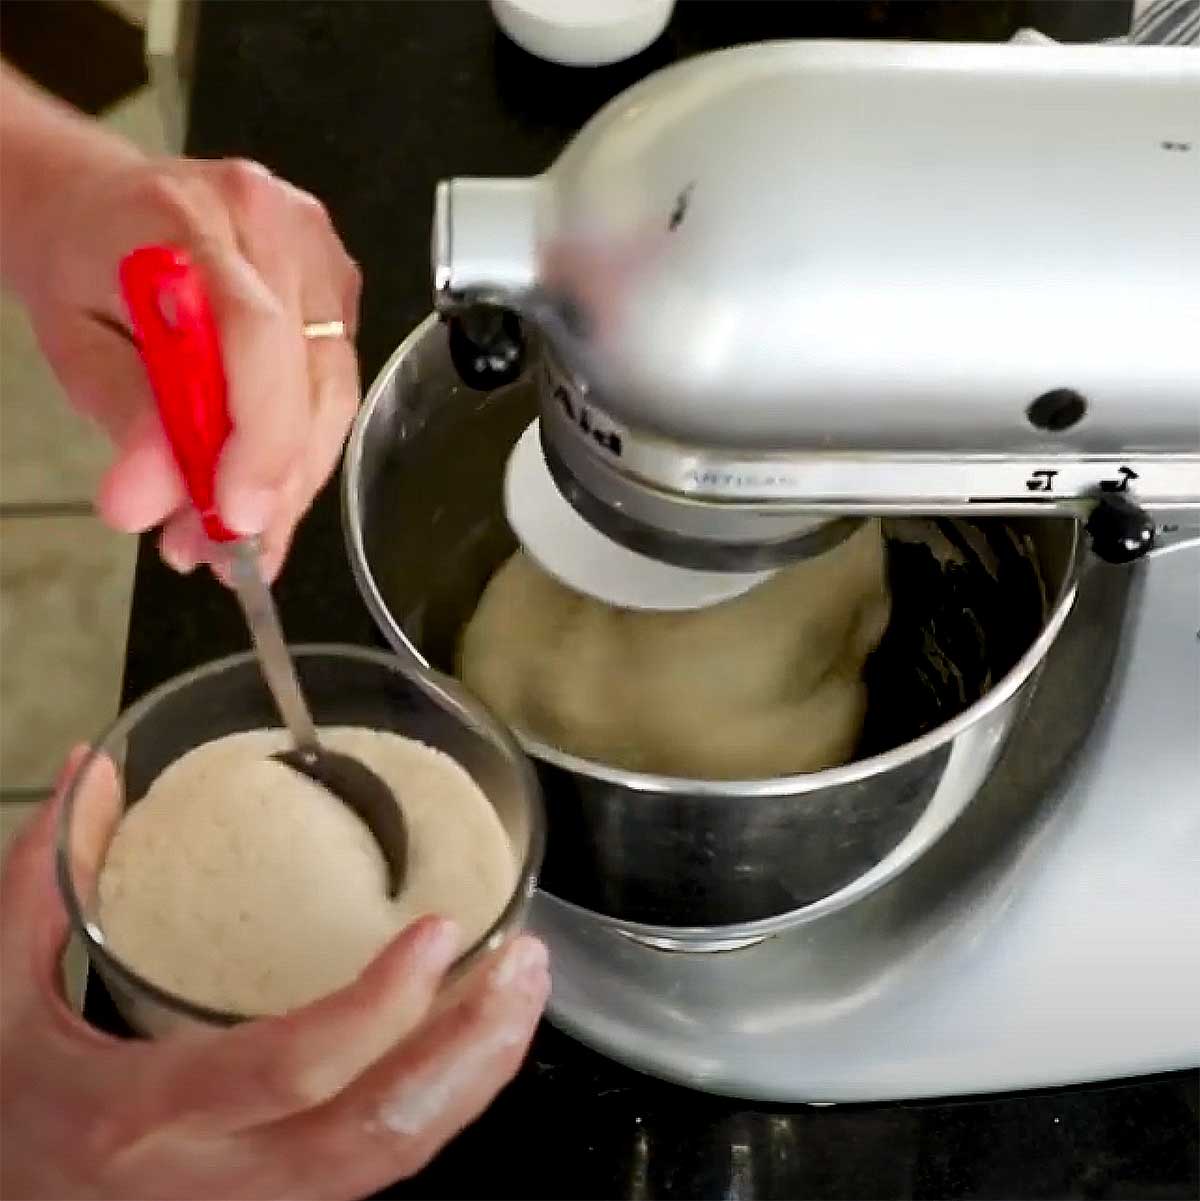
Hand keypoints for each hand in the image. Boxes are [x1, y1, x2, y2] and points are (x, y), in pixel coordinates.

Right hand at [0, 749, 549, 1200]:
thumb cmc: (1, 1104)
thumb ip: (40, 878)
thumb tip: (88, 768)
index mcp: (144, 1113)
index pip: (290, 1071)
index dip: (377, 1009)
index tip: (442, 930)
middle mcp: (212, 1181)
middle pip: (374, 1140)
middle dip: (469, 1056)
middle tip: (525, 964)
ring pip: (389, 1166)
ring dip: (475, 1080)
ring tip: (523, 992)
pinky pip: (373, 1166)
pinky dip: (439, 1103)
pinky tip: (468, 1038)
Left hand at [23, 154, 360, 582]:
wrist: (97, 206)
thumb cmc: (80, 267)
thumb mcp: (74, 344)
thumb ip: (122, 417)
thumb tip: (149, 506)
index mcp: (186, 217)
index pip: (254, 334)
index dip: (258, 436)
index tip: (235, 519)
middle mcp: (271, 223)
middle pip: (310, 373)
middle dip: (277, 482)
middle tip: (227, 555)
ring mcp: (319, 249)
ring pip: (336, 393)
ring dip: (293, 479)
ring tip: (236, 537)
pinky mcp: (340, 283)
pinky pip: (338, 387)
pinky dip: (303, 449)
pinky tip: (262, 488)